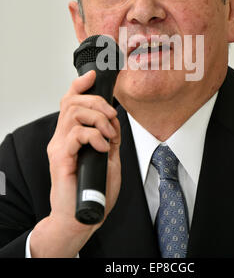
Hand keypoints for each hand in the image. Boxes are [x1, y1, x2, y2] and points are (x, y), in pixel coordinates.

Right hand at [30, 70, 120, 256]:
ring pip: (74, 113)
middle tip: (112, 118)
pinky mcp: (61, 157)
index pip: (70, 101)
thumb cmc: (94, 189)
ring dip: (98, 119)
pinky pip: (77, 134)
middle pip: (73, 101)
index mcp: (71, 135)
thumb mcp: (109, 156)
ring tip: (109, 135)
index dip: (80, 85)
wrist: (82, 215)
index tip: (92, 76)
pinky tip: (104, 148)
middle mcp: (62, 137)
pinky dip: (95, 136)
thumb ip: (110, 136)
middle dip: (98, 103)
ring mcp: (59, 146)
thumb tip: (115, 120)